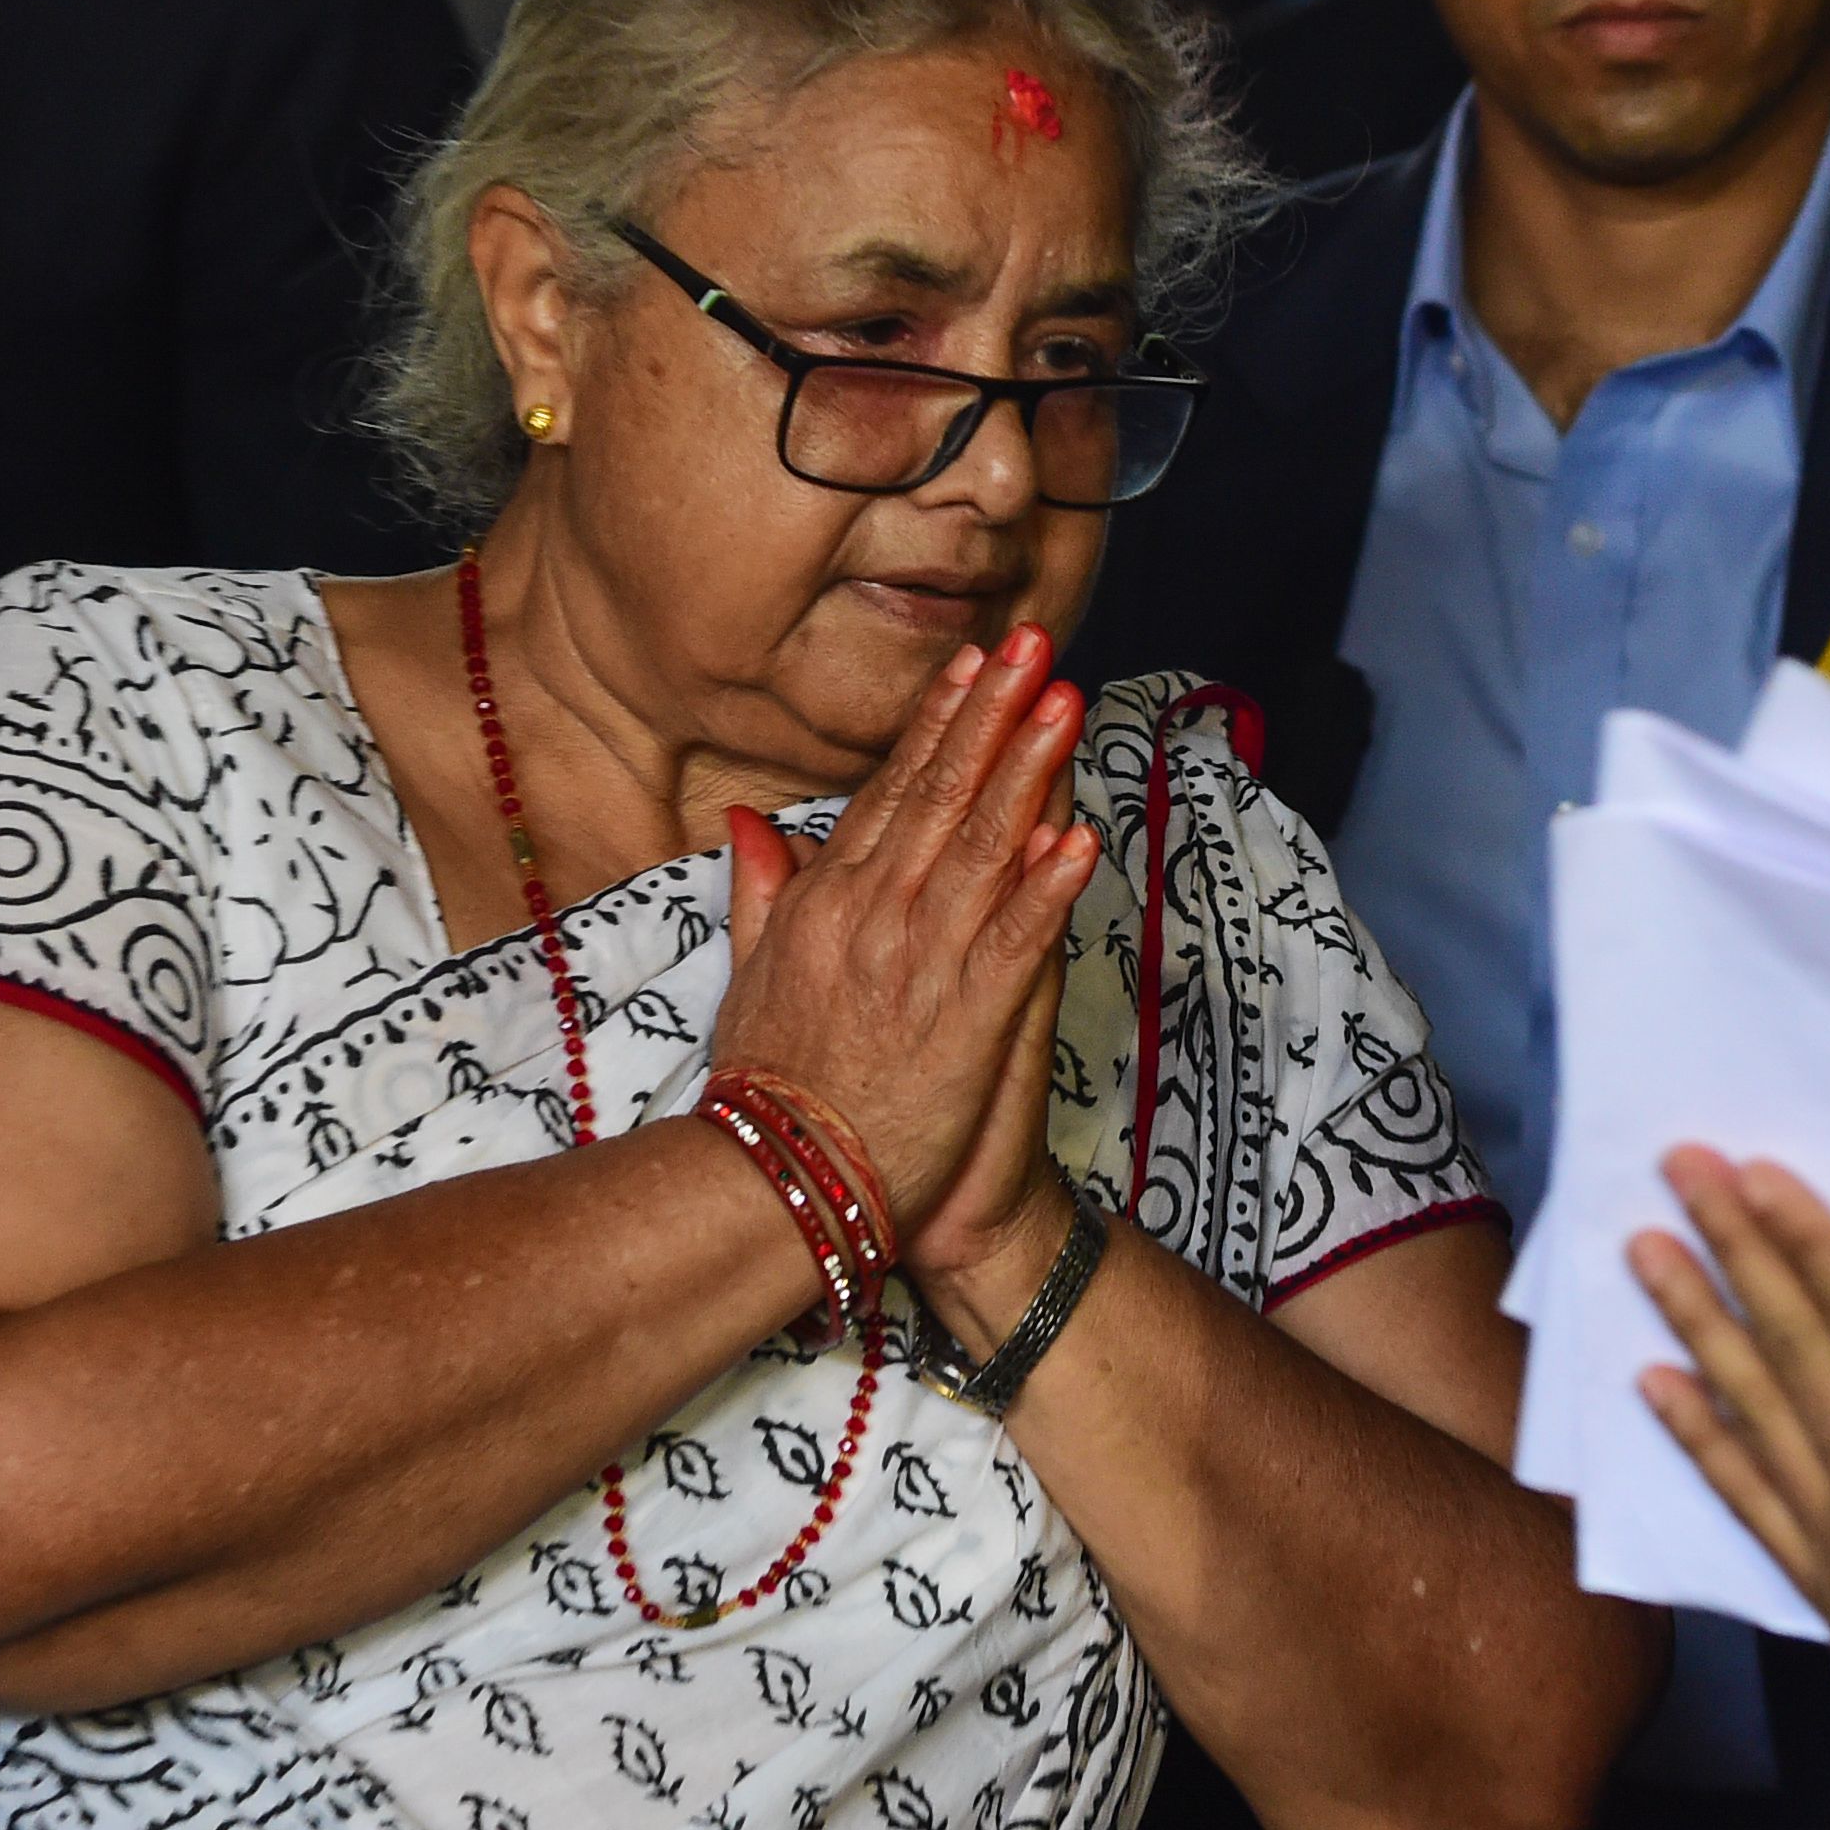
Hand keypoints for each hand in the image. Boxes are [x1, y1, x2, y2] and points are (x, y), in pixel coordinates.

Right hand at [711, 625, 1098, 1267]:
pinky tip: (1080, 840)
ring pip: (983, 852)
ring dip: (1028, 774)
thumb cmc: (772, 1091)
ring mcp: (917, 967)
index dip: (939, 725)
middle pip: (943, 800)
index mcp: (827, 905)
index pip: (892, 794)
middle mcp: (871, 920)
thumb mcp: (749, 977)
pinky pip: (1013, 944)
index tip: (975, 666)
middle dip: (993, 716)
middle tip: (1037, 645)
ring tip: (1066, 707)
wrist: (777, 1185)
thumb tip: (750, 821)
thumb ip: (760, 893)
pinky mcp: (962, 1024)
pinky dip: (1046, 891)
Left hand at [1626, 1147, 1829, 1753]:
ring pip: (1751, 1407)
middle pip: (1793, 1346)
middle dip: (1734, 1250)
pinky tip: (1653, 1387)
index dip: (1809, 1243)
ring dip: (1694, 1321)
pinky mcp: (1821, 1583)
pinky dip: (1695, 1437)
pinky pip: (1745, 1496)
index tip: (1757, 1173)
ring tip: (1642, 1252)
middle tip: (1677, 1169)